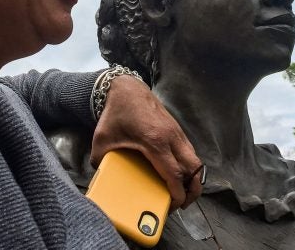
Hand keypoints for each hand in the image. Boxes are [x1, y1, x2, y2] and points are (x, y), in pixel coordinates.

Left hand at [90, 74, 202, 208]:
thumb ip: (100, 159)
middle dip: (193, 190)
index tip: (173, 206)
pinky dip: (188, 165)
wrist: (126, 88)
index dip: (177, 194)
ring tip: (182, 191)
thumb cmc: (116, 112)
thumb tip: (99, 175)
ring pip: (195, 159)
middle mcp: (171, 137)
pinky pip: (189, 150)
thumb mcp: (102, 137)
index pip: (175, 174)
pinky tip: (177, 172)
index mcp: (155, 142)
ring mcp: (176, 131)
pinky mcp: (176, 128)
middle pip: (194, 169)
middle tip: (183, 202)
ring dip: (193, 177)